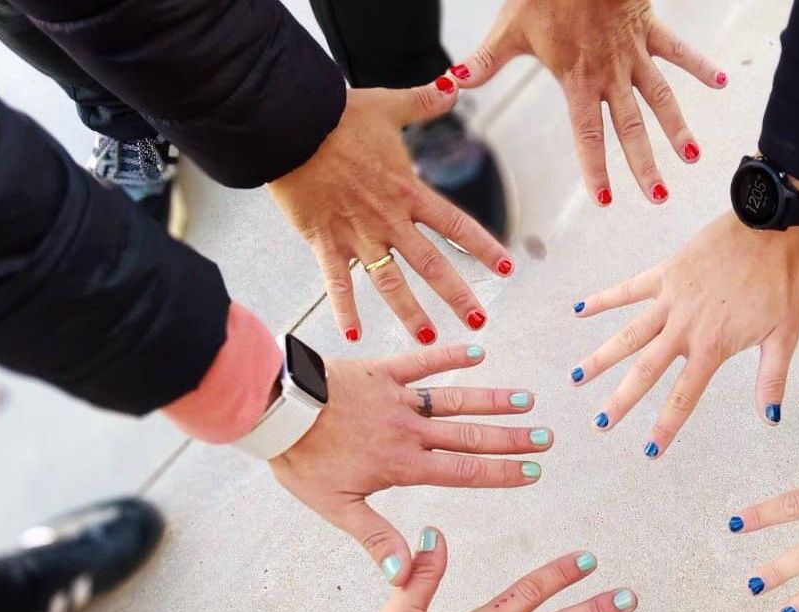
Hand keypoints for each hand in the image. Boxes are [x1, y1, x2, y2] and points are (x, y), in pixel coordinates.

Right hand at [268, 84, 511, 344]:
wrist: (292, 125)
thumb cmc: (337, 115)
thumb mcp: (388, 105)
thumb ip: (424, 102)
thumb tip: (455, 84)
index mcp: (409, 191)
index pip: (456, 225)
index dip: (483, 247)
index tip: (506, 269)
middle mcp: (389, 220)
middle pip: (431, 264)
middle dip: (457, 295)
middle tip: (479, 321)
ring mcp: (357, 234)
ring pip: (390, 283)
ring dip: (411, 313)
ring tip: (430, 340)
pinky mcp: (325, 241)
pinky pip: (336, 283)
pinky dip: (344, 311)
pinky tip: (351, 338)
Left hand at [270, 344, 546, 584]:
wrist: (278, 411)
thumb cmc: (303, 461)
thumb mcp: (337, 508)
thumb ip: (377, 539)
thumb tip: (404, 576)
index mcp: (403, 465)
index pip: (464, 471)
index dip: (502, 473)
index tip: (533, 471)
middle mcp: (410, 431)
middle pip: (471, 436)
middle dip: (512, 438)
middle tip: (546, 437)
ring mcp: (398, 398)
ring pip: (455, 400)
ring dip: (492, 400)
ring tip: (526, 400)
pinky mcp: (383, 371)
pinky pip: (422, 361)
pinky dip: (450, 355)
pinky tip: (477, 351)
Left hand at [451, 0, 723, 203]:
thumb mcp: (509, 26)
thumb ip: (484, 60)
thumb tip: (451, 83)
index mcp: (577, 79)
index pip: (587, 134)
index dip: (595, 169)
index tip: (605, 200)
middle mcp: (610, 73)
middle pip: (630, 127)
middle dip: (643, 164)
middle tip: (657, 196)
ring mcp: (634, 52)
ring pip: (660, 98)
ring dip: (677, 128)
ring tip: (693, 157)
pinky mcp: (648, 28)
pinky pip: (678, 51)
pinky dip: (700, 66)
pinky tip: (721, 83)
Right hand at [572, 212, 798, 456]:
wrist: (774, 226)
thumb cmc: (784, 280)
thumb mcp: (785, 334)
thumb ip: (769, 378)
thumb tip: (769, 418)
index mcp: (713, 346)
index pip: (684, 396)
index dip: (666, 426)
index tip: (649, 450)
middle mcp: (685, 327)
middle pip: (645, 371)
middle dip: (621, 400)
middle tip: (600, 423)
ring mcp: (671, 299)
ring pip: (628, 334)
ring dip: (602, 357)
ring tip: (577, 377)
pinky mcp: (667, 272)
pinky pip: (629, 288)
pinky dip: (604, 299)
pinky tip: (580, 310)